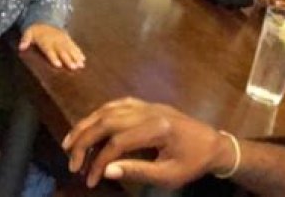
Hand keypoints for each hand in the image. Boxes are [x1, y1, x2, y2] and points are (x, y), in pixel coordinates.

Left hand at [20, 24, 84, 68]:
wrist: (45, 19)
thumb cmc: (35, 30)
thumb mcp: (28, 32)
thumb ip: (25, 40)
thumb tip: (21, 47)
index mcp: (46, 40)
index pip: (50, 50)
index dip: (54, 57)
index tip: (58, 65)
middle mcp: (56, 40)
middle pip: (63, 51)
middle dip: (69, 59)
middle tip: (74, 67)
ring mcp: (63, 39)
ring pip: (70, 49)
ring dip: (76, 57)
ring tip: (81, 65)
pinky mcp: (68, 38)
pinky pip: (74, 45)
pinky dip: (79, 52)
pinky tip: (83, 58)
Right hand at [63, 97, 234, 188]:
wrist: (214, 145)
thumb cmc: (193, 162)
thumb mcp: (169, 175)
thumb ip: (138, 171)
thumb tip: (105, 170)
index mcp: (158, 129)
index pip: (117, 142)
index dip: (99, 161)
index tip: (90, 180)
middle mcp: (151, 112)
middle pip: (108, 120)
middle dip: (85, 140)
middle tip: (71, 162)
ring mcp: (150, 105)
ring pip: (110, 108)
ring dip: (87, 123)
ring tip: (70, 142)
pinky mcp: (150, 105)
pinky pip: (120, 103)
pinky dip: (101, 112)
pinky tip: (91, 124)